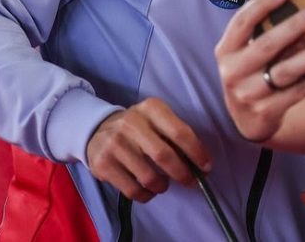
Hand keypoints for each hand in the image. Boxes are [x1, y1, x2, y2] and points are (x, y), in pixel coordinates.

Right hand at [85, 97, 209, 202]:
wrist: (98, 129)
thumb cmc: (139, 126)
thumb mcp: (157, 119)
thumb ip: (176, 135)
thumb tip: (200, 163)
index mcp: (151, 109)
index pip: (180, 132)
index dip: (196, 152)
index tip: (206, 167)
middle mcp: (131, 123)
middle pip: (164, 155)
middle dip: (182, 173)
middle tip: (190, 182)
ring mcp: (115, 144)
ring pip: (148, 177)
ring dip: (163, 186)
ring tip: (164, 185)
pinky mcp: (103, 164)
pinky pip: (132, 189)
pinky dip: (146, 195)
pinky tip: (149, 191)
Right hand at [214, 0, 304, 142]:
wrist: (247, 118)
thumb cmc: (254, 71)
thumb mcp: (247, 53)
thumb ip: (263, 32)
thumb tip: (300, 4)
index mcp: (226, 50)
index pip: (241, 23)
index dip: (261, 5)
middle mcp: (232, 72)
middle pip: (267, 46)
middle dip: (294, 27)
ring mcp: (248, 94)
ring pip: (285, 72)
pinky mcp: (266, 112)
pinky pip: (298, 92)